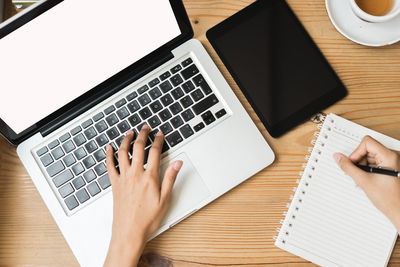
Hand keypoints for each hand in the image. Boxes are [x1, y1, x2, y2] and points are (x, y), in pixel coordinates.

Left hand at [104, 125, 182, 266]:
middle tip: (145, 128)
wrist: (129, 232)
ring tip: (130, 132)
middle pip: (138, 148)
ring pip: (122, 153)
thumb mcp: (165, 199)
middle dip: (142, 135)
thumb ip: (171, 178)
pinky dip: (108, 155)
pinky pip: (109, 165)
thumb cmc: (147, 219)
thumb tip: (177, 163)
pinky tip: (108, 148)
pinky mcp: (114, 184)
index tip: (160, 134)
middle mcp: (135, 175)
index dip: (158, 140)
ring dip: (126, 140)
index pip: (154, 152)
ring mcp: (123, 178)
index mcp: (149, 178)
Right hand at [334, 136, 399, 230]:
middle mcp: (393, 157)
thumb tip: (338, 158)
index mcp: (389, 156)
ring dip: (362, 166)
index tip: (353, 162)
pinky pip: (374, 163)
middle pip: (368, 149)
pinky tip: (366, 180)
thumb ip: (348, 167)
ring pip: (370, 156)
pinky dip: (367, 170)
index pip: (367, 143)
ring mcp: (392, 162)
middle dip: (359, 161)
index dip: (356, 152)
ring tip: (362, 178)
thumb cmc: (390, 199)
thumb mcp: (363, 181)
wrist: (399, 211)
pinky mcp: (390, 168)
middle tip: (356, 172)